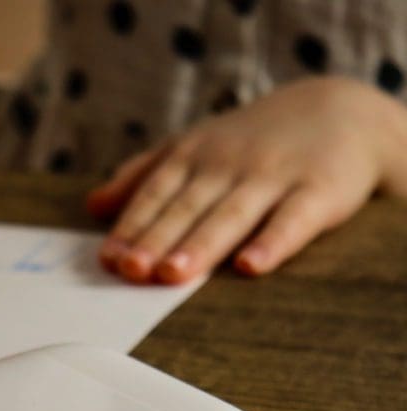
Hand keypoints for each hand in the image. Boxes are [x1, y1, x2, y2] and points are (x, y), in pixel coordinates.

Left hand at [87, 77, 406, 283]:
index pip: (155, 195)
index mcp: (193, 158)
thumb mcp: (194, 147)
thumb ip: (143, 176)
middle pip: (187, 208)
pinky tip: (251, 267)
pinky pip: (293, 220)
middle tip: (131, 270)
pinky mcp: (319, 191)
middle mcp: (227, 166)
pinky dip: (273, 242)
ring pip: (231, 215)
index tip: (109, 258)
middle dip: (157, 239)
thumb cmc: (251, 141)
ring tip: (173, 274)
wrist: (341, 112)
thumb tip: (93, 206)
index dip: (131, 226)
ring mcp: (273, 177)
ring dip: (200, 245)